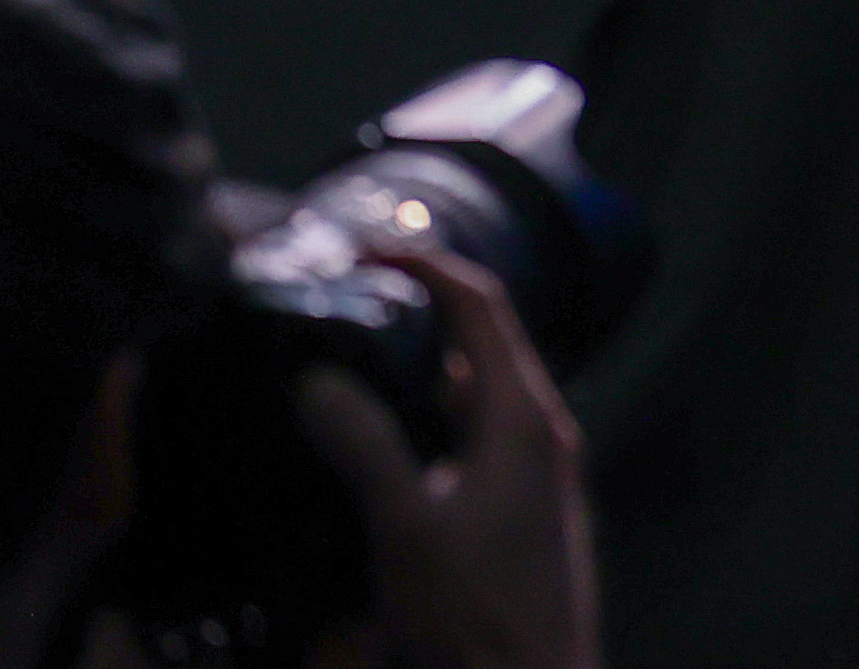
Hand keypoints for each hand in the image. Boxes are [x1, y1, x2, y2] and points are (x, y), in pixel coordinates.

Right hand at [290, 248, 600, 668]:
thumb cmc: (475, 608)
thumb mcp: (407, 525)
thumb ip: (365, 447)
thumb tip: (318, 377)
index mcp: (522, 414)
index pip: (481, 305)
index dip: (426, 264)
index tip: (364, 250)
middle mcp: (539, 427)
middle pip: (482, 340)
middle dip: (419, 308)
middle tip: (348, 298)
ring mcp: (535, 465)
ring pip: (475, 391)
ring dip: (421, 366)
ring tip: (350, 359)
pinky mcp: (521, 500)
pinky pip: (474, 433)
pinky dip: (430, 415)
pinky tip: (381, 437)